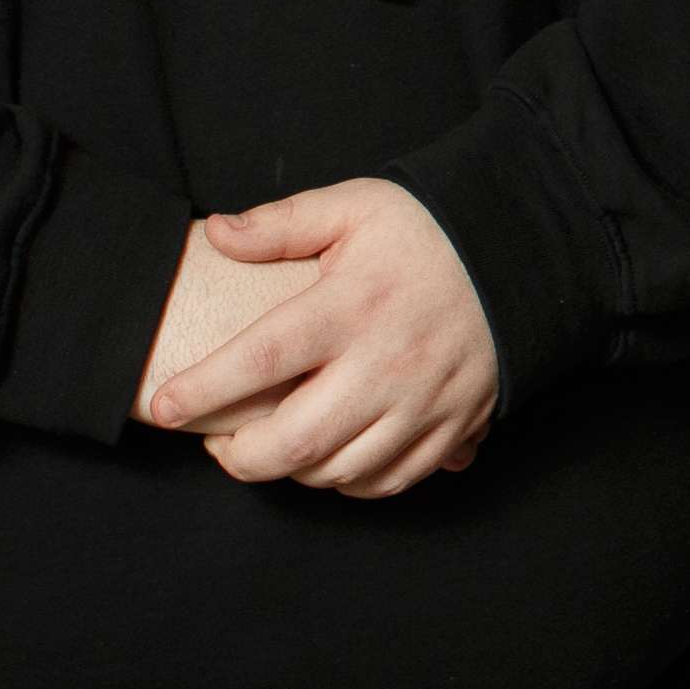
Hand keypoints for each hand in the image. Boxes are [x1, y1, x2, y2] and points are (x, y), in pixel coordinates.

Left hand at [138, 181, 500, 497]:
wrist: (525, 251)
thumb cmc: (430, 230)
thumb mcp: (356, 206)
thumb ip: (283, 223)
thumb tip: (216, 234)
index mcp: (352, 307)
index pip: (261, 359)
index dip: (205, 390)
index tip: (165, 406)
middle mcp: (386, 364)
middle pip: (295, 442)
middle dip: (239, 456)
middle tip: (219, 440)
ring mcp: (424, 403)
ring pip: (338, 472)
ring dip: (292, 472)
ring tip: (271, 446)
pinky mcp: (454, 425)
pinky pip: (390, 481)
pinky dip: (349, 483)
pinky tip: (330, 459)